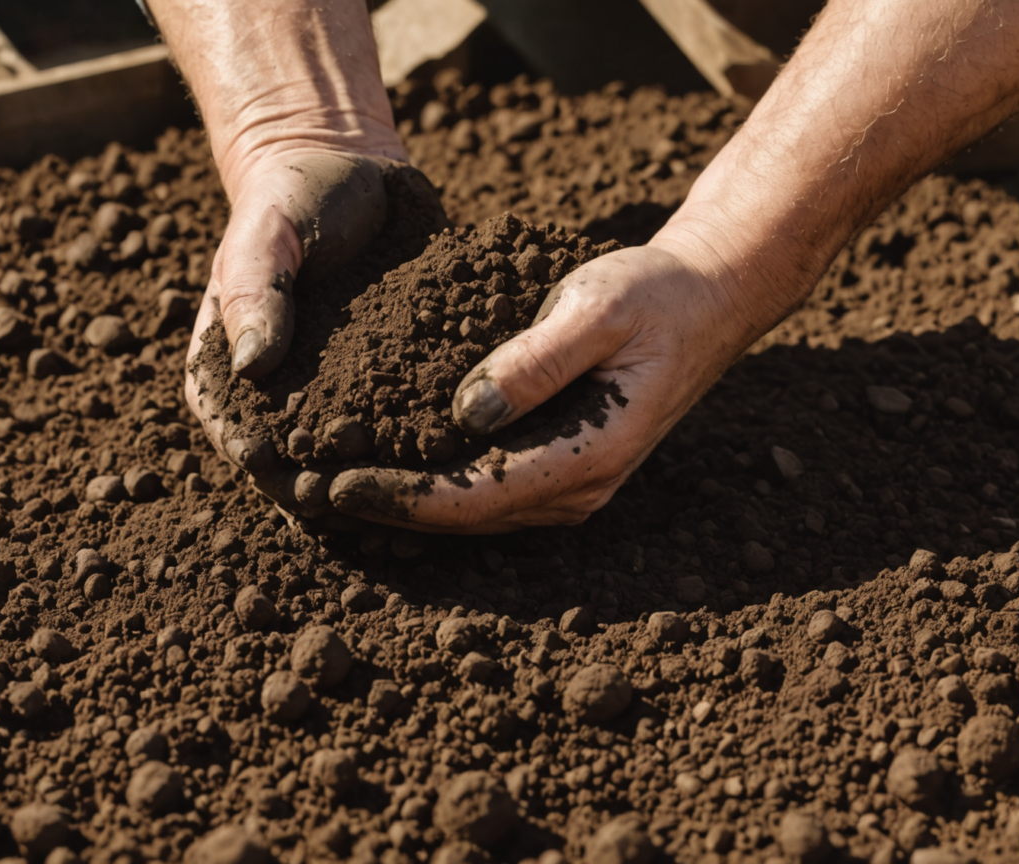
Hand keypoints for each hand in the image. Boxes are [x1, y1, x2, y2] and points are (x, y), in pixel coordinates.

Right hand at [183, 148, 395, 517]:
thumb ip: (254, 293)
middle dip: (326, 483)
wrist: (350, 167)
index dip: (261, 461)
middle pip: (298, 461)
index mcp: (230, 372)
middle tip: (355, 491)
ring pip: (355, 453)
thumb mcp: (266, 235)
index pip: (237, 434)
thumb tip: (250, 367)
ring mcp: (340, 396)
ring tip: (406, 482)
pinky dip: (426, 438)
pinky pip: (406, 418)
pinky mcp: (392, 381)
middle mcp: (283, 398)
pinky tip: (453, 449)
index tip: (285, 472)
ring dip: (380, 474)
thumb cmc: (289, 198)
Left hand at [325, 235, 787, 532]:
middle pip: (464, 519)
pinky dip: (435, 487)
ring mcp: (575, 486)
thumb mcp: (592, 308)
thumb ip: (533, 362)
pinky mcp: (565, 468)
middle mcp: (579, 488)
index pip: (472, 498)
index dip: (399, 497)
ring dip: (405, 504)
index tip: (334, 482)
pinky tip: (388, 464)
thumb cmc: (653, 295)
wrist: (712, 300)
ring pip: (473, 514)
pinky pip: (488, 492)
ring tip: (330, 481)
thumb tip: (464, 414)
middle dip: (386, 510)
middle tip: (307, 490)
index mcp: (585, 455)